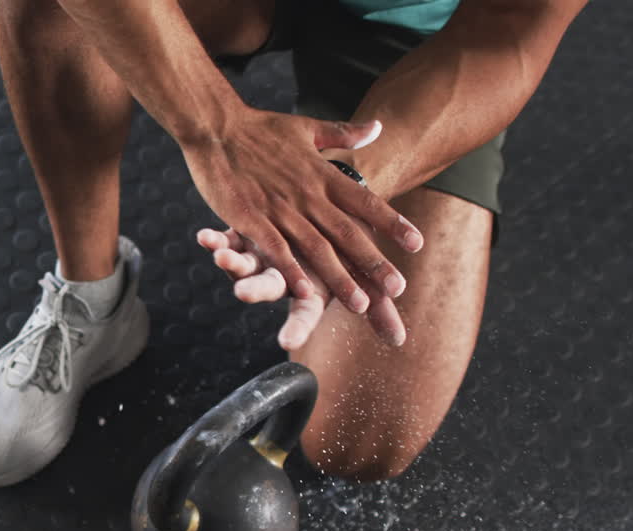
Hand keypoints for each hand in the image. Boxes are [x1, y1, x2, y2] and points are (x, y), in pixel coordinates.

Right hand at [179, 108, 422, 313]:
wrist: (215, 124)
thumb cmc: (259, 127)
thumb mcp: (307, 127)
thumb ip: (344, 133)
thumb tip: (378, 128)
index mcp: (321, 174)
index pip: (365, 201)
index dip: (391, 223)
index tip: (417, 243)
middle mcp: (306, 194)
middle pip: (347, 232)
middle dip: (373, 262)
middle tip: (397, 288)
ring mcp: (278, 208)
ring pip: (315, 248)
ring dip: (339, 277)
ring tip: (360, 304)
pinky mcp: (250, 218)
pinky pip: (275, 249)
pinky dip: (291, 271)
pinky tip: (305, 293)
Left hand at [197, 227, 406, 349]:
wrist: (324, 211)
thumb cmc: (345, 250)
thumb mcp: (363, 277)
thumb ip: (378, 307)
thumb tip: (398, 340)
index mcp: (308, 289)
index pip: (304, 314)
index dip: (296, 326)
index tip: (287, 341)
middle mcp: (281, 276)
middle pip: (267, 287)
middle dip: (255, 290)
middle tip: (242, 293)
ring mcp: (260, 256)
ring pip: (242, 263)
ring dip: (230, 261)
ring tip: (219, 255)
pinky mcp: (245, 234)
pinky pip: (227, 238)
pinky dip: (216, 238)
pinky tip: (204, 237)